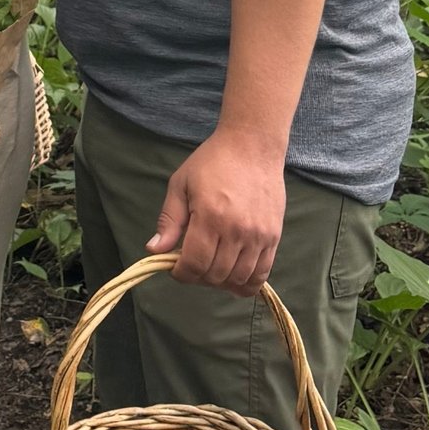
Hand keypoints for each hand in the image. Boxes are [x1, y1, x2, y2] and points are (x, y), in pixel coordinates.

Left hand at [147, 129, 287, 294]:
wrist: (252, 147)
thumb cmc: (211, 162)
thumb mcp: (180, 185)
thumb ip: (169, 220)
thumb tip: (154, 250)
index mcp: (210, 217)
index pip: (194, 264)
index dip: (180, 273)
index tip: (175, 267)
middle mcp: (237, 231)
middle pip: (216, 275)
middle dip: (198, 277)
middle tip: (191, 264)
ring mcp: (259, 236)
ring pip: (239, 279)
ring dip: (220, 281)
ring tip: (211, 266)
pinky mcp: (274, 237)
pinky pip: (262, 273)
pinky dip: (246, 282)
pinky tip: (233, 274)